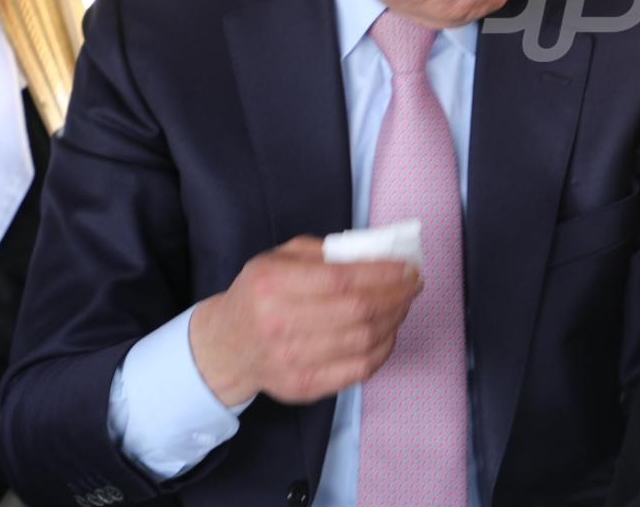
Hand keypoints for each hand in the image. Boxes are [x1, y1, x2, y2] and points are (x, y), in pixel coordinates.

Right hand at [188, 236, 420, 405]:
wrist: (225, 345)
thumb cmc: (259, 294)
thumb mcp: (278, 258)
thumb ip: (324, 251)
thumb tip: (378, 253)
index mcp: (271, 284)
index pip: (340, 279)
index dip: (382, 273)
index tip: (408, 267)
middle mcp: (277, 324)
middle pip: (357, 311)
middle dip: (396, 295)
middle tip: (414, 284)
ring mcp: (289, 361)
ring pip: (362, 341)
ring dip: (394, 320)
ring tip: (404, 304)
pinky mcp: (302, 387)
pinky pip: (358, 370)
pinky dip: (383, 350)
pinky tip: (389, 332)